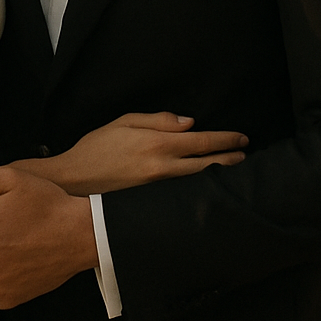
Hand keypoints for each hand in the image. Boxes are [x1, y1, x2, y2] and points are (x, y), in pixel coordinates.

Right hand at [16, 112, 247, 195]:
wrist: (74, 182)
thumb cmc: (95, 148)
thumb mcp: (123, 122)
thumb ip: (158, 120)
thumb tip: (189, 123)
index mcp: (157, 144)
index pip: (201, 141)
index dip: (224, 139)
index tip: (241, 138)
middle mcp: (162, 167)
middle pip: (207, 164)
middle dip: (229, 158)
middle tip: (245, 155)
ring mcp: (159, 188)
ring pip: (199, 181)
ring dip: (219, 174)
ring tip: (234, 169)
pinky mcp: (153, 201)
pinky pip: (184, 192)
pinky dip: (200, 186)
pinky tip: (208, 186)